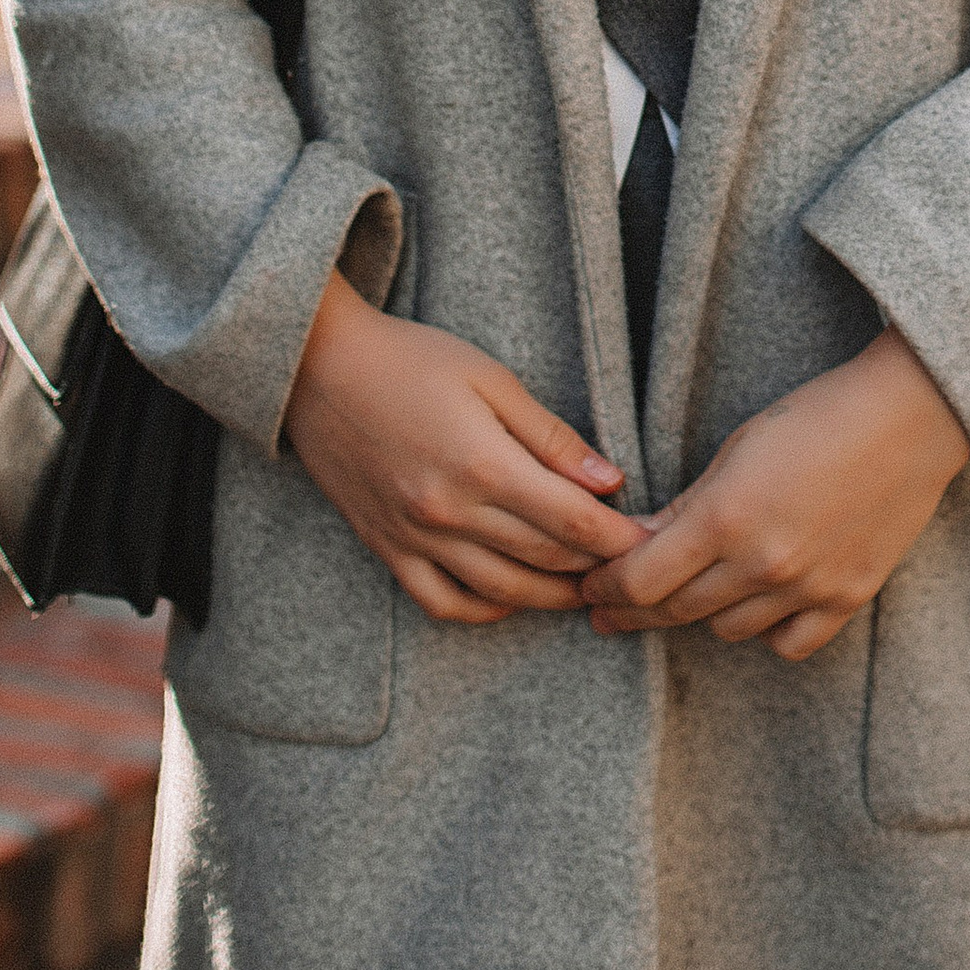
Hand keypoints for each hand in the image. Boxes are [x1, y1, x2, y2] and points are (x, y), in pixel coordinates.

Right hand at [285, 273, 649, 625]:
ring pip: (502, 592)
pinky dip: (486, 609)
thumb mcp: (491, 380)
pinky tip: (513, 596)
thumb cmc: (411, 360)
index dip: (618, 538)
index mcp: (481, 465)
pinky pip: (443, 603)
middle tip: (630, 564)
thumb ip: (551, 437)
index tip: (649, 541)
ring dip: (551, 595)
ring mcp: (414, 539)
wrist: (319, 370)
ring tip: (586, 586)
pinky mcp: (387, 550)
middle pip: (545, 560)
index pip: (571, 523)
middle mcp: (448, 514)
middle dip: (596, 566)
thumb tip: (610, 481)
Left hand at [584, 326, 969, 662]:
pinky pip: (788, 644)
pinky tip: (761, 603)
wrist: (909, 416)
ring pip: (728, 631)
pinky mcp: (847, 599)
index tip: (591, 587)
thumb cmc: (818, 415)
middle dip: (635, 609)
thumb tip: (638, 544)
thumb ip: (688, 506)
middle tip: (611, 607)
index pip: (642, 580)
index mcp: (726, 517)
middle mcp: (763, 564)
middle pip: (676, 611)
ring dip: (703, 612)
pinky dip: (767, 629)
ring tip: (694, 590)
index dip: (606, 588)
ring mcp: (808, 588)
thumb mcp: (738, 448)